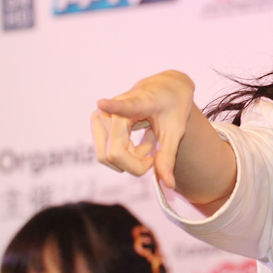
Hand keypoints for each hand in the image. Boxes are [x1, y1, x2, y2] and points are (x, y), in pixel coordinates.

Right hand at [91, 70, 195, 188]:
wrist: (166, 87)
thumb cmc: (172, 107)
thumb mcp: (175, 132)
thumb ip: (168, 157)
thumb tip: (169, 185)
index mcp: (141, 102)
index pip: (126, 106)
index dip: (113, 107)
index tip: (102, 103)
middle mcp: (115, 106)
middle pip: (115, 153)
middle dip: (136, 163)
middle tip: (155, 152)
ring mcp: (101, 114)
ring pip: (108, 156)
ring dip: (131, 158)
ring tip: (148, 139)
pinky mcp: (97, 121)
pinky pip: (106, 151)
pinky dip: (125, 153)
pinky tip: (139, 139)